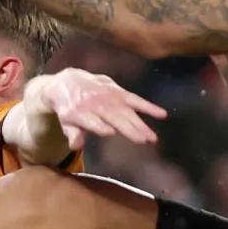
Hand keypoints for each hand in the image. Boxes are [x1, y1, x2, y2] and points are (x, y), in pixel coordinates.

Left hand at [22, 67, 167, 150]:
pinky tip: (162, 114)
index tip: (110, 131)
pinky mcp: (119, 91)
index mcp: (80, 112)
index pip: (92, 120)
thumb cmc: (68, 108)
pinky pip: (135, 99)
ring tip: (152, 136)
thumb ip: (72, 134)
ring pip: (127, 111)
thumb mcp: (65, 122)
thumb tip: (76, 146)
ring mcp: (109, 96)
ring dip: (140, 123)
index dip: (100, 125)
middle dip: (129, 127)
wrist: (69, 82)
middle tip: (145, 140)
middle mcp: (97, 103)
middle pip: (114, 116)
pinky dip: (148, 107)